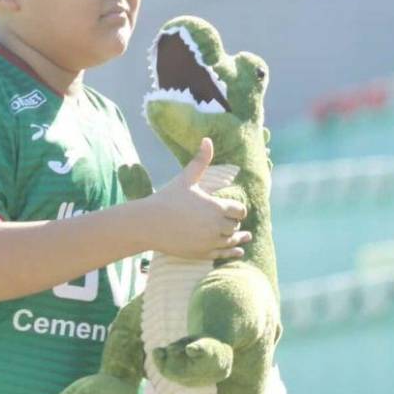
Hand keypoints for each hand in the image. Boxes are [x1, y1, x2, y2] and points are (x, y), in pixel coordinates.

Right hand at [139, 138, 249, 259]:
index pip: (239, 210)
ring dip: (238, 238)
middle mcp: (216, 226)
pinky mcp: (202, 253)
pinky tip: (238, 251)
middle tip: (231, 221)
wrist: (148, 223)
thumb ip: (200, 161)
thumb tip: (207, 139)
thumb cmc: (167, 198)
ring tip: (245, 237)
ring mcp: (209, 241)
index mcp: (215, 207)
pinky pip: (223, 254)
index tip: (233, 208)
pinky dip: (232, 252)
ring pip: (231, 241)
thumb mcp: (186, 179)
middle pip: (235, 225)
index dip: (237, 209)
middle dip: (233, 222)